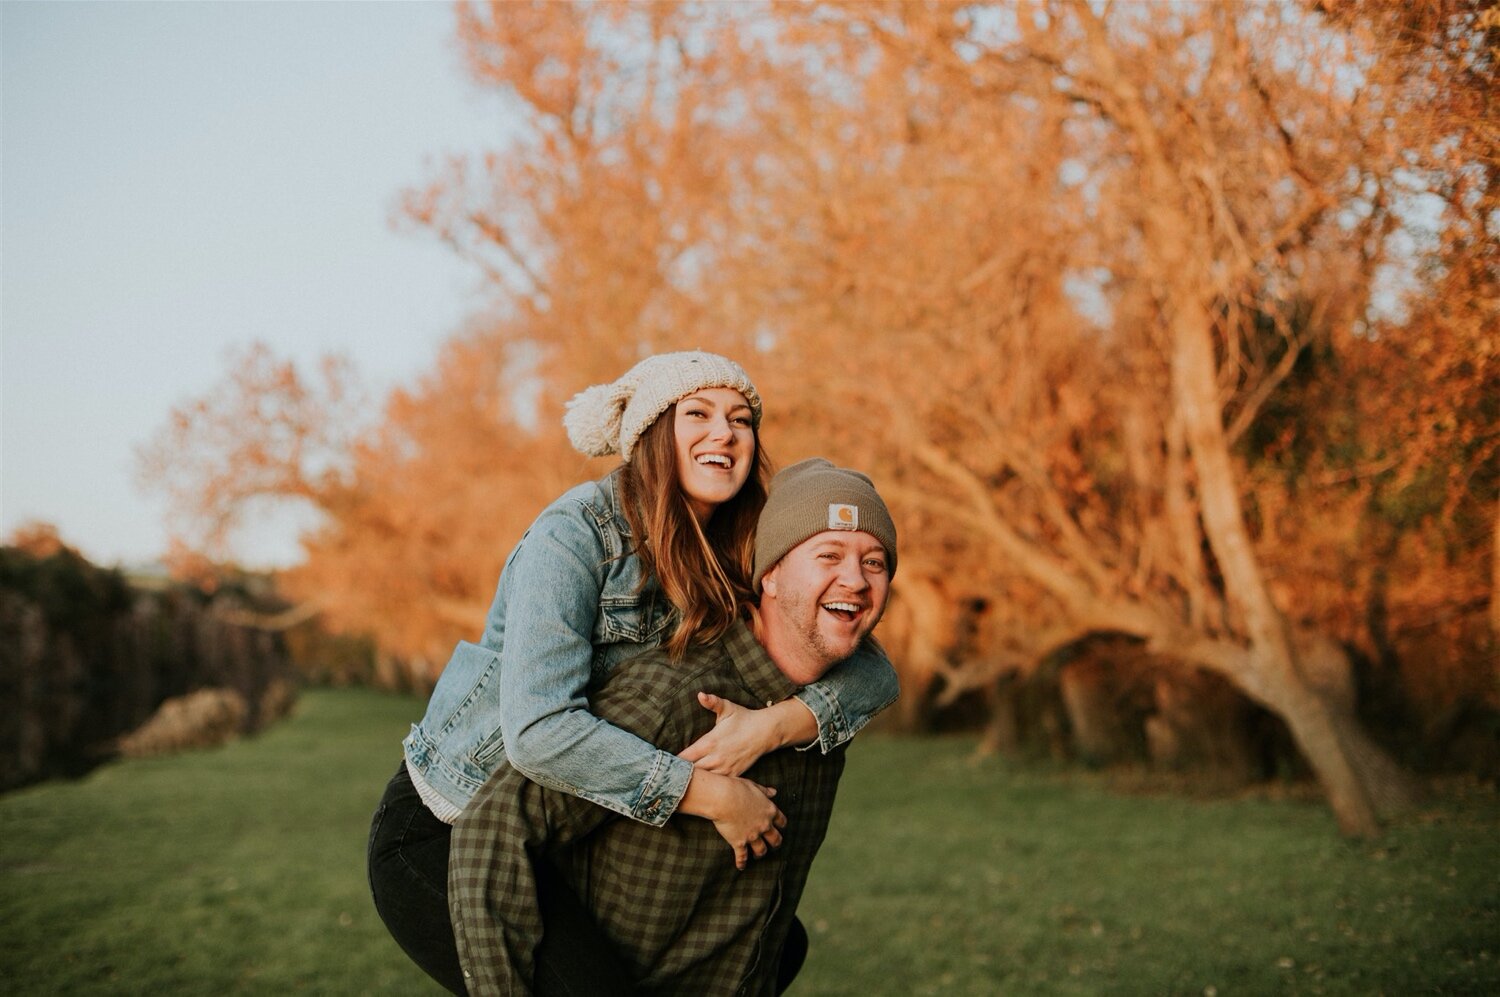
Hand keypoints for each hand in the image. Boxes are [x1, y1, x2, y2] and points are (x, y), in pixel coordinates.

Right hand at [678, 769, 786, 869]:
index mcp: (769, 811)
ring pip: (761, 850)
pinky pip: (742, 856)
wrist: (723, 799)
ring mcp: (752, 836)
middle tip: (774, 845)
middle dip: (775, 843)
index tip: (780, 827)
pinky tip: (741, 867)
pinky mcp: (739, 843)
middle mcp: (764, 825)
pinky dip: (741, 863)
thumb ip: (765, 791)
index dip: (781, 825)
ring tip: (758, 855)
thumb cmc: (737, 789)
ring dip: (760, 853)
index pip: (781, 821)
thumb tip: (774, 791)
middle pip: (775, 839)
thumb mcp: (754, 786)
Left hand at [680, 694, 815, 775]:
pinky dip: (709, 787)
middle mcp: (716, 758)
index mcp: (710, 742)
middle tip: (667, 777)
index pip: (685, 757)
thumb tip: (700, 694)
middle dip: (680, 774)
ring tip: (679, 785)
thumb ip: (712, 702)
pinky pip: (718, 785)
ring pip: (704, 781)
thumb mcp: (728, 708)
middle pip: (691, 772)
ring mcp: (725, 768)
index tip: (663, 764)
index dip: (673, 762)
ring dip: (693, 782)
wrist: (765, 732)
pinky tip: (700, 788)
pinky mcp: (734, 775)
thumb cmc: (744, 718)